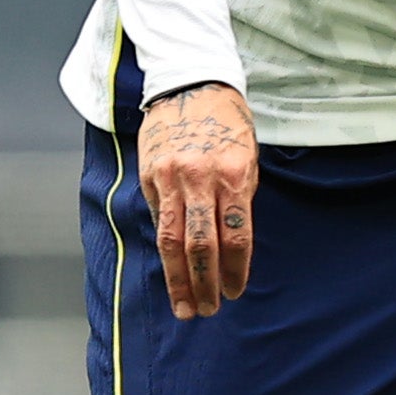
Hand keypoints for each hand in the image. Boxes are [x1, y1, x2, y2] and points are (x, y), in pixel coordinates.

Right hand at [136, 82, 258, 319]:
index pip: (235, 235)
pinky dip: (164, 246)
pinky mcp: (149, 175)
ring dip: (178, 279)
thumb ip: (238, 198)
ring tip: (183, 306)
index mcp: (233, 173)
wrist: (191, 83)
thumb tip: (231, 245)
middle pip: (200, 245)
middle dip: (203, 284)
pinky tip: (171, 267)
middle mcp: (200, 177)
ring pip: (171, 239)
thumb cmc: (226, 122)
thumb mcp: (246, 157)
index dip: (234, 270)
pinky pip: (157, 217)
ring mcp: (171, 176)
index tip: (233, 293)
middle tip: (206, 311)